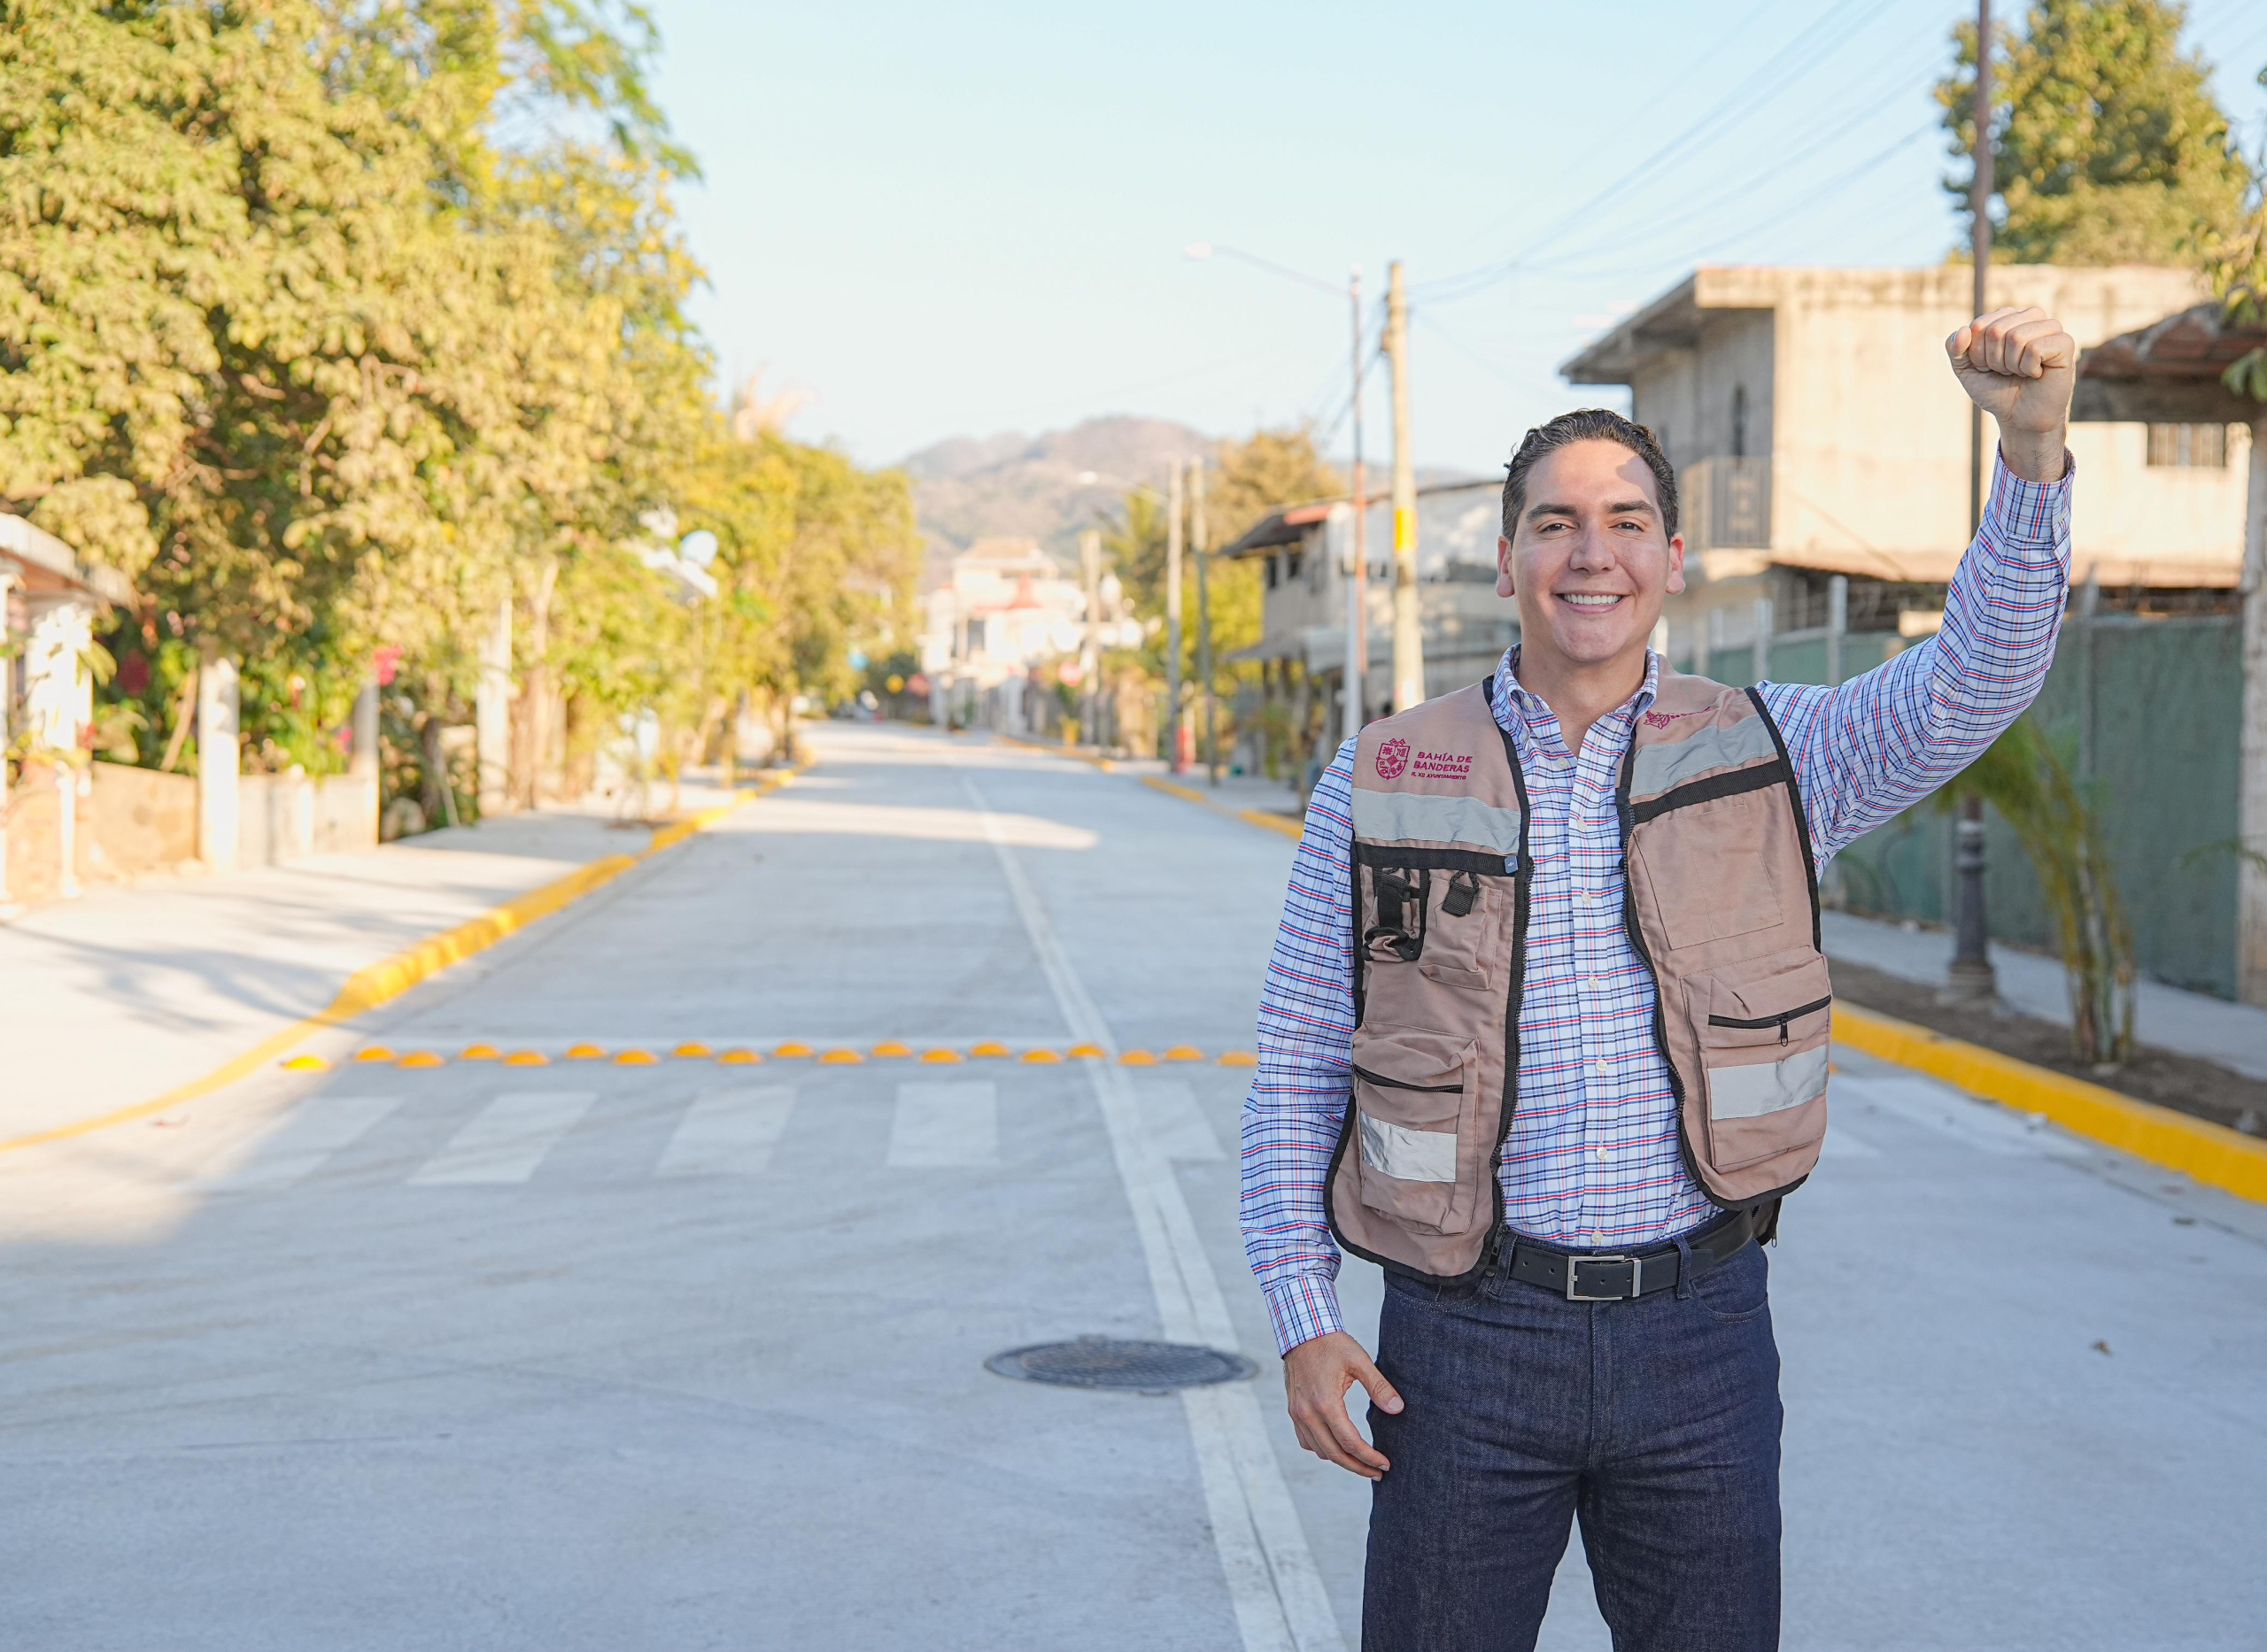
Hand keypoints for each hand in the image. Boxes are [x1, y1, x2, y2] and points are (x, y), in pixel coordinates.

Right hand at [1282, 1330, 1402, 1479]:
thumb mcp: (1359, 1361)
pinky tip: (1337, 1446)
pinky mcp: (1294, 1411)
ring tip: (1361, 1461)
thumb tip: (1398, 1409)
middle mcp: (1308, 1413)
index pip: (1350, 1442)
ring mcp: (1297, 1414)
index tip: (1386, 1464)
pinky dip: (1323, 1449)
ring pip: (1320, 1451)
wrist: (1302, 1332)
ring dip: (1341, 1460)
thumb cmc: (1332, 1344)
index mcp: (1325, 1403)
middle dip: (1358, 1467)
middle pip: (1335, 1454)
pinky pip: (1307, 1442)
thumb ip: (1379, 1387)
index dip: (1369, 1458)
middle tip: (1378, 1473)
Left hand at [1945, 306, 2074, 482]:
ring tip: (2021, 372)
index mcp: (2007, 317)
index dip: (1977, 353)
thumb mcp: (1966, 369)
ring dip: (2011, 364)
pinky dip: (2029, 368)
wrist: (2019, 417)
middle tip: (2006, 371)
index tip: (1988, 366)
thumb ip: (1955, 348)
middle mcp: (2030, 317)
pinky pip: (2035, 348)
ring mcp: (2050, 327)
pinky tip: (2036, 373)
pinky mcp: (2065, 342)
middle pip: (1996, 330)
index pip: (1979, 326)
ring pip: (2016, 337)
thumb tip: (1964, 330)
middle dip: (1993, 360)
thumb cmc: (1996, 389)